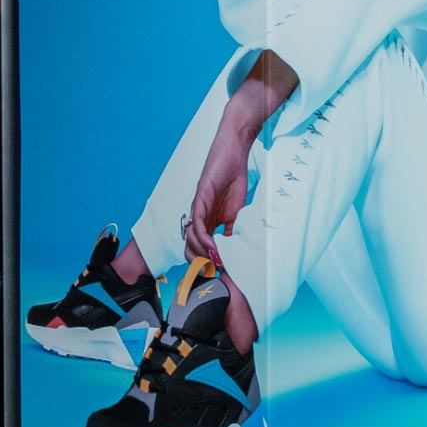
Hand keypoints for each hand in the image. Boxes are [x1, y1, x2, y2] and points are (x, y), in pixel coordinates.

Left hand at [184, 121, 252, 264]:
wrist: (234, 153)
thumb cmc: (233, 178)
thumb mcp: (236, 211)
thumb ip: (232, 230)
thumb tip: (233, 252)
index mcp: (207, 220)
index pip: (200, 247)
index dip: (206, 262)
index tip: (218, 273)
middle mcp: (198, 216)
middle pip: (189, 246)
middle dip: (199, 263)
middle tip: (213, 273)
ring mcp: (197, 207)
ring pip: (190, 238)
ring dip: (202, 253)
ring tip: (215, 263)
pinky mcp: (200, 197)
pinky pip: (196, 222)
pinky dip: (203, 237)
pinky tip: (213, 246)